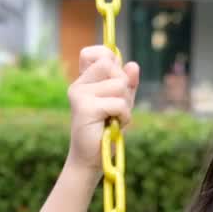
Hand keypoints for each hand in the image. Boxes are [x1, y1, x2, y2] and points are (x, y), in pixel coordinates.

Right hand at [67, 45, 139, 171]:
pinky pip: (118, 103)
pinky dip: (124, 116)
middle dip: (123, 84)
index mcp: (85, 81)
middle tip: (116, 106)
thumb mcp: (121, 103)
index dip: (110, 58)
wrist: (91, 159)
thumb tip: (133, 65)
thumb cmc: (106, 130)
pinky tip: (114, 126)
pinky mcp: (85, 107)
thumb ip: (127, 84)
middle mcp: (79, 85)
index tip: (115, 77)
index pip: (96, 53)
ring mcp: (80, 94)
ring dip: (125, 105)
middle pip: (111, 64)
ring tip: (114, 118)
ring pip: (118, 84)